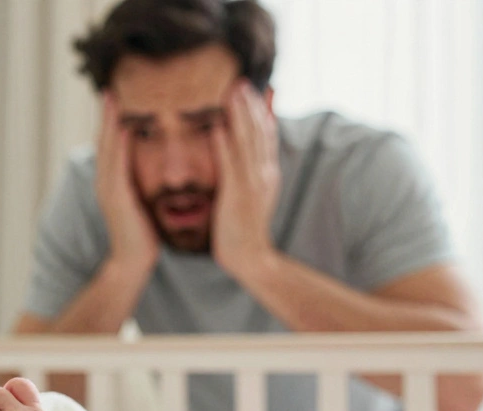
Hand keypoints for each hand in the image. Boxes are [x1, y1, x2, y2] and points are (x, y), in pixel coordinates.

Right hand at [95, 93, 160, 273]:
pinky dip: (118, 145)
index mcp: (113, 180)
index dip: (112, 120)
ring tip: (112, 98)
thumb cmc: (143, 234)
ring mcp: (108, 188)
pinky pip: (116, 166)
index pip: (112, 143)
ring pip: (106, 148)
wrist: (133, 262)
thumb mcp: (142, 201)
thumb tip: (154, 166)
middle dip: (105, 114)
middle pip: (104, 139)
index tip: (117, 95)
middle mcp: (106, 180)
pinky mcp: (116, 197)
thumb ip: (143, 182)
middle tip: (109, 88)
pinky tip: (124, 127)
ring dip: (108, 122)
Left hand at [210, 80, 281, 284]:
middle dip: (251, 104)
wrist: (250, 258)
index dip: (261, 110)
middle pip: (259, 131)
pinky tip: (215, 127)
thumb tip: (245, 155)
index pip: (266, 134)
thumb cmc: (244, 228)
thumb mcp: (251, 195)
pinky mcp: (237, 195)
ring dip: (239, 115)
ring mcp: (252, 184)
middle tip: (242, 80)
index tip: (253, 88)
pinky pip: (230, 165)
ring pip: (247, 142)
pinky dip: (223, 144)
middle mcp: (263, 173)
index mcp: (266, 172)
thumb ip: (249, 172)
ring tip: (232, 91)